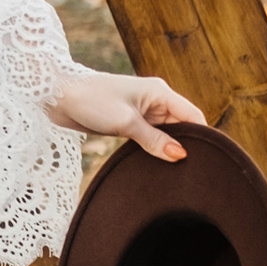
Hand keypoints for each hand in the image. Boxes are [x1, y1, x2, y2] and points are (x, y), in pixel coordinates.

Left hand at [48, 67, 206, 160]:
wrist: (56, 96)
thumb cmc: (91, 101)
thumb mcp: (126, 122)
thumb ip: (154, 140)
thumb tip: (181, 155)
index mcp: (159, 92)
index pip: (193, 115)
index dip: (203, 136)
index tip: (210, 159)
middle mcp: (155, 100)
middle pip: (183, 125)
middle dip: (188, 145)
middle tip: (196, 172)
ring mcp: (142, 112)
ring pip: (167, 133)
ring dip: (170, 148)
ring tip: (179, 173)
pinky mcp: (129, 122)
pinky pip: (151, 137)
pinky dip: (156, 149)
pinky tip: (159, 166)